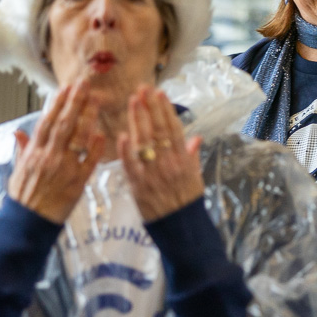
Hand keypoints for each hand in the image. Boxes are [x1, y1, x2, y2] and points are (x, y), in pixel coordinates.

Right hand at [8, 82, 104, 223]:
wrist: (27, 224)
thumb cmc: (23, 198)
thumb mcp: (17, 171)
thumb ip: (22, 149)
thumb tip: (18, 132)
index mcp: (33, 153)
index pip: (46, 121)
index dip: (57, 103)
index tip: (65, 87)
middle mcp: (48, 157)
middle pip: (64, 124)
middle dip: (75, 102)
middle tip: (84, 83)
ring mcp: (64, 169)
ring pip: (77, 137)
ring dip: (87, 117)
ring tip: (95, 99)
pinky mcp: (77, 183)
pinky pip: (89, 161)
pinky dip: (95, 147)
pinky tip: (101, 132)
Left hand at [119, 86, 204, 221]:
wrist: (180, 228)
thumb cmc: (188, 201)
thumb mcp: (196, 176)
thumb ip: (192, 156)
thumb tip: (196, 137)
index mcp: (184, 160)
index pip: (174, 129)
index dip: (166, 110)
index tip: (159, 93)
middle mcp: (169, 164)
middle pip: (158, 131)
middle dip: (150, 108)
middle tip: (142, 88)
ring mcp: (153, 175)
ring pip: (144, 143)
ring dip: (137, 121)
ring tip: (132, 101)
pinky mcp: (138, 186)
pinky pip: (131, 166)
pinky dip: (125, 150)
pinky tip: (121, 134)